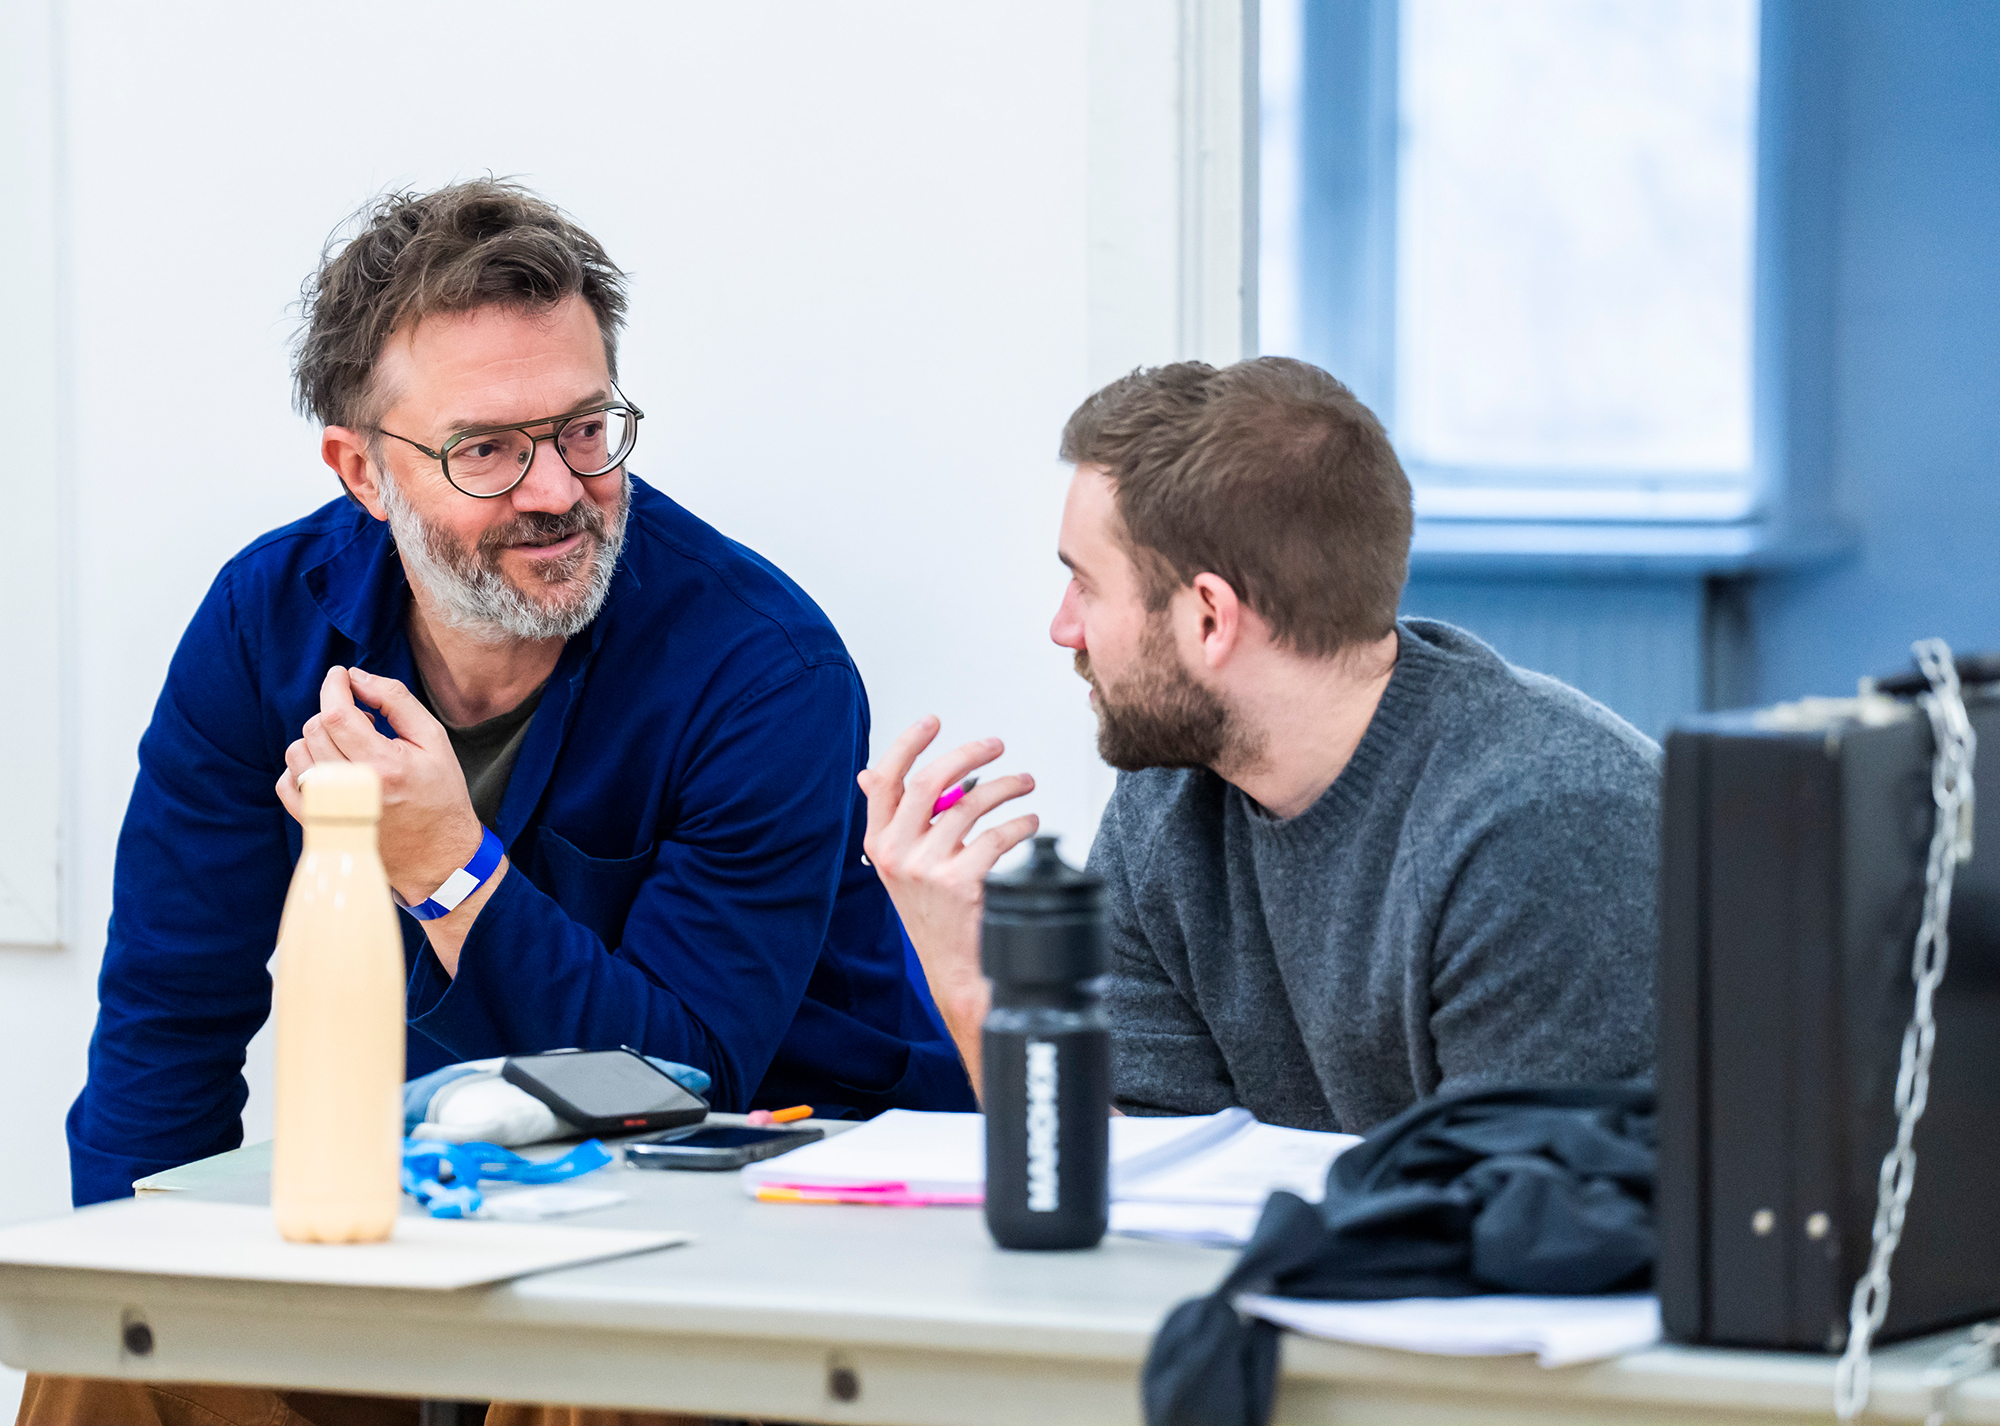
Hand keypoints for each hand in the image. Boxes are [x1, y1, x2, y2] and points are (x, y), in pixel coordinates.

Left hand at [276, 666, 485, 906]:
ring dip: (318, 738)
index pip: (337, 714)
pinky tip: (329, 767)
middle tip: (362, 719)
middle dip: (333, 711)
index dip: (333, 686)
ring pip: (297, 752)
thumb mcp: (433, 739)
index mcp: (384, 766)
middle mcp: (352, 789)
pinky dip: (301, 767)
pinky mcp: (319, 825)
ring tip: (349, 746)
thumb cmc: (440, 794)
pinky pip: (287, 784)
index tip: (340, 675)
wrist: (438, 855)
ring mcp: (331, 810)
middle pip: (315, 729)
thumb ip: (396, 701)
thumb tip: (357, 677)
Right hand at [857, 717, 1038, 1095]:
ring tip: (1026, 784)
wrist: (954, 969)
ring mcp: (925, 871)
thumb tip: (867, 774)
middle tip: (997, 745)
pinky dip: (1020, 823)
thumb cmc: (933, 912)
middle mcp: (895, 855)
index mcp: (878, 844)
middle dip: (967, 754)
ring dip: (1006, 787)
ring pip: (969, 805)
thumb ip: (890, 820)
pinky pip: (995, 836)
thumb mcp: (899, 865)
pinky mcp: (959, 885)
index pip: (884, 781)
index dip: (907, 744)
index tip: (933, 721)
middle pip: (927, 783)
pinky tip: (1031, 821)